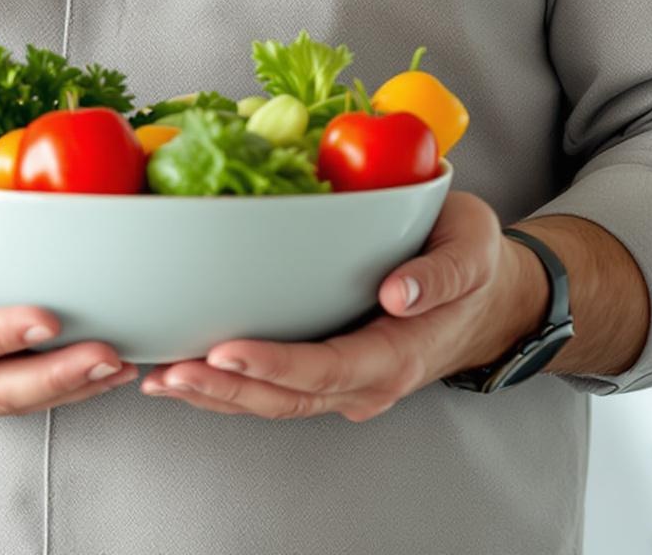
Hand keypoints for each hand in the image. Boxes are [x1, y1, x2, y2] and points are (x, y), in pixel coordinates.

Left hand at [138, 191, 545, 420]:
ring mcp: (346, 381)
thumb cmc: (475, 261)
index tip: (227, 352)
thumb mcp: (474, 248)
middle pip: (289, 397)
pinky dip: (229, 386)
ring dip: (217, 394)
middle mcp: (368, 379)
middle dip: (227, 388)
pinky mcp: (328, 369)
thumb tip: (398, 292)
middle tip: (171, 371)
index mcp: (400, 352)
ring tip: (161, 377)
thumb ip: (441, 273)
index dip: (275, 365)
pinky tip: (186, 372)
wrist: (490, 296)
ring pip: (275, 401)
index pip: (330, 368)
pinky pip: (276, 388)